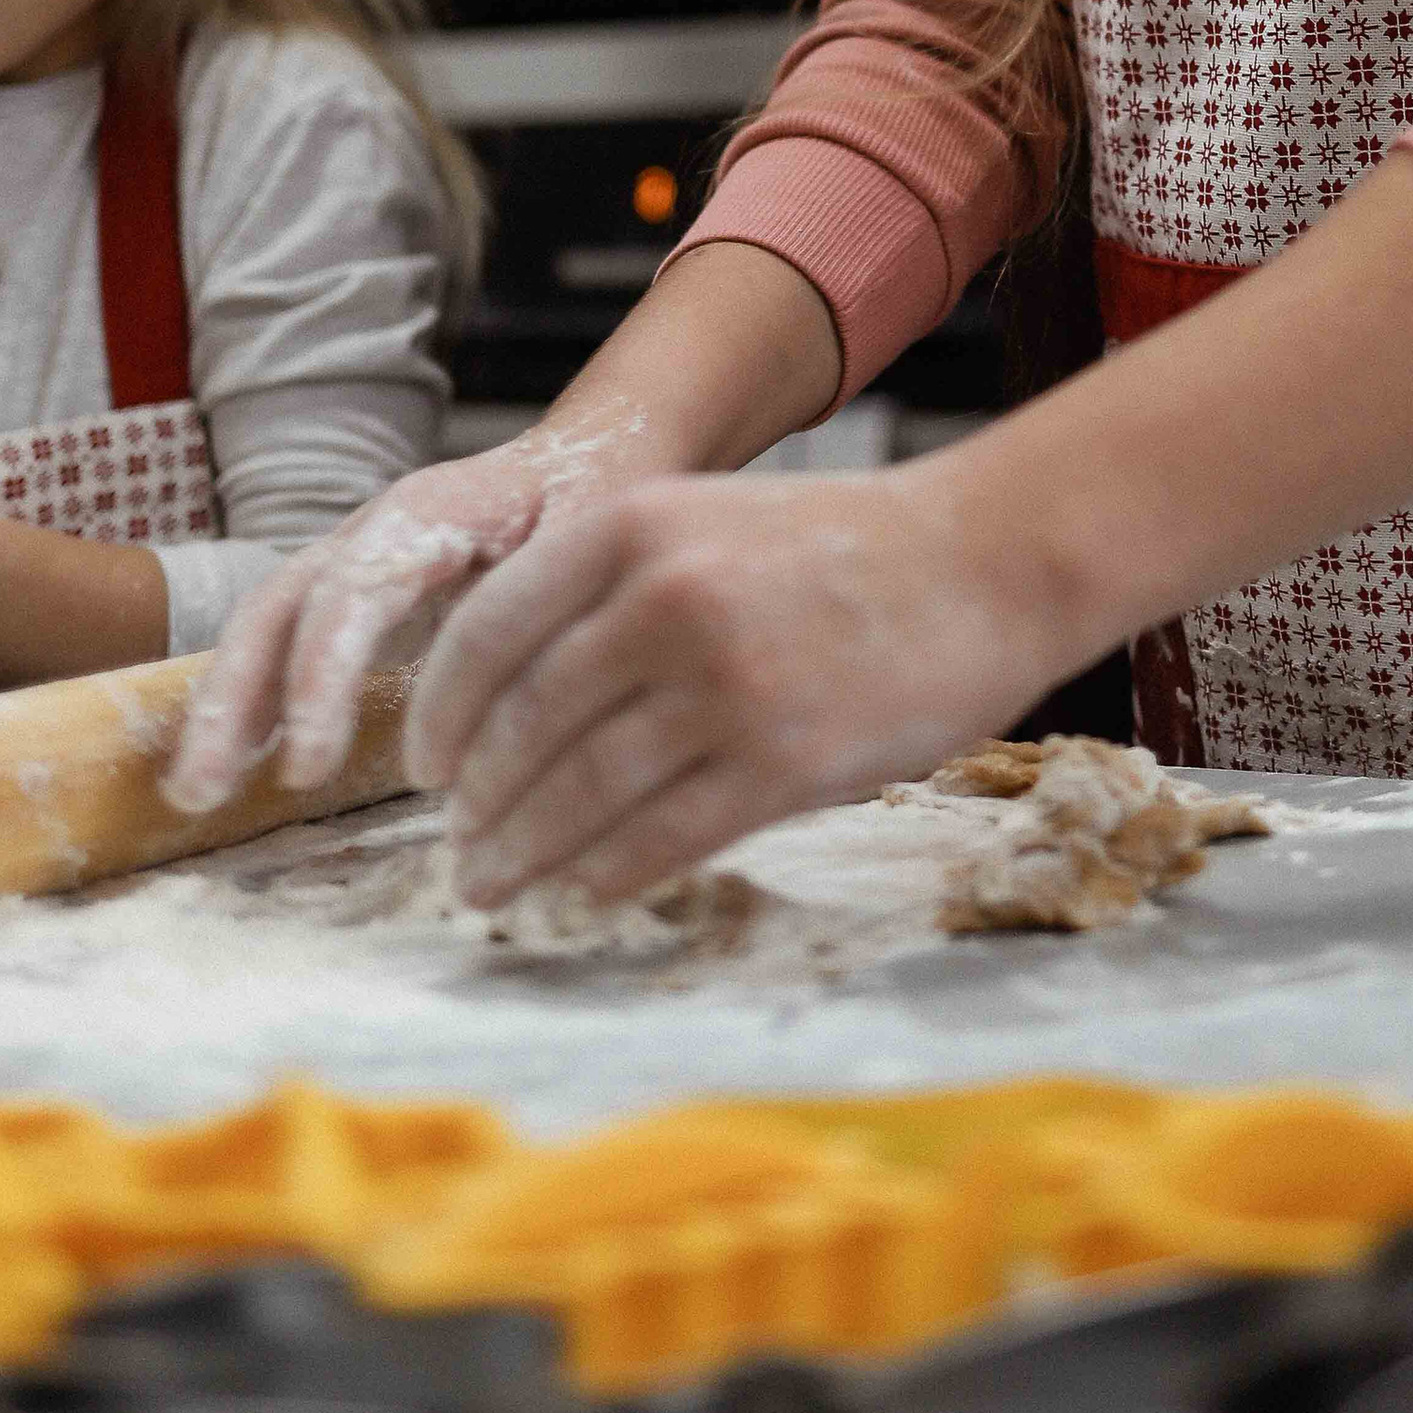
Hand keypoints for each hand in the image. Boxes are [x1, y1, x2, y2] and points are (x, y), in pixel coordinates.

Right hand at [165, 409, 668, 811]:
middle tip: (199, 793)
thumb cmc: (599, 492)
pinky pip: (286, 641)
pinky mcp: (355, 593)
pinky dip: (253, 700)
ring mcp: (353, 558)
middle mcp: (370, 530)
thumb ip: (545, 602)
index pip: (348, 594)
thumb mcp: (590, 535)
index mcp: (425, 511)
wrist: (594, 451)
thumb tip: (505, 703)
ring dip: (225, 707)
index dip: (320, 681)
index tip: (307, 768)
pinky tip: (234, 768)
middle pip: (277, 605)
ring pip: (266, 623)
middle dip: (232, 698)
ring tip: (193, 796)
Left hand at [406, 464, 1058, 907]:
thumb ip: (612, 587)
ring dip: (523, 854)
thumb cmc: (843, 545)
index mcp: (634, 528)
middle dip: (476, 803)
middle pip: (524, 728)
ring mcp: (724, 688)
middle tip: (457, 843)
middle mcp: (665, 602)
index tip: (426, 767)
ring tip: (492, 885)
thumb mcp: (708, 519)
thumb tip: (510, 699)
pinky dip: (602, 877)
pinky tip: (580, 893)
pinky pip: (657, 842)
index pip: (488, 633)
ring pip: (579, 796)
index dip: (442, 715)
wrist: (986, 561)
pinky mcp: (781, 766)